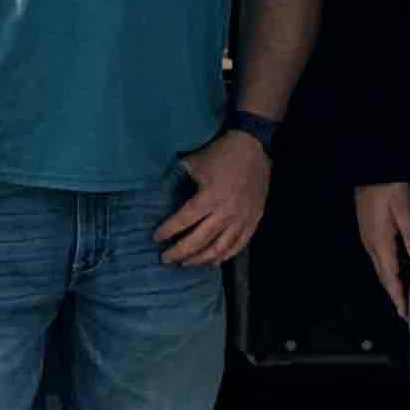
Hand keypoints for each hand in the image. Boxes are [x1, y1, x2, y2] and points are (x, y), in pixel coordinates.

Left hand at [156, 128, 273, 266]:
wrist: (253, 146)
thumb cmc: (221, 153)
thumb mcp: (194, 162)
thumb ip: (177, 179)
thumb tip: (158, 193)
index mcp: (209, 197)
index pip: (183, 221)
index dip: (168, 231)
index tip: (156, 238)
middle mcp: (226, 212)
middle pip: (199, 241)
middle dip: (179, 252)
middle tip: (166, 258)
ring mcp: (242, 218)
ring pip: (219, 249)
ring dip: (200, 259)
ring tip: (186, 263)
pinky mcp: (253, 220)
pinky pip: (239, 245)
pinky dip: (225, 256)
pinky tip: (213, 261)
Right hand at [353, 180, 409, 315]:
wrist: (370, 170)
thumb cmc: (387, 186)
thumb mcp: (403, 206)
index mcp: (380, 241)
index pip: (390, 277)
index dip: (398, 296)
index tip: (404, 312)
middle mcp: (372, 243)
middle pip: (383, 276)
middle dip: (394, 294)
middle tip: (405, 310)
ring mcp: (369, 238)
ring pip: (381, 268)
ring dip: (391, 283)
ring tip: (403, 295)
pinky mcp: (370, 231)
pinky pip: (379, 257)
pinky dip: (388, 269)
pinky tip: (398, 268)